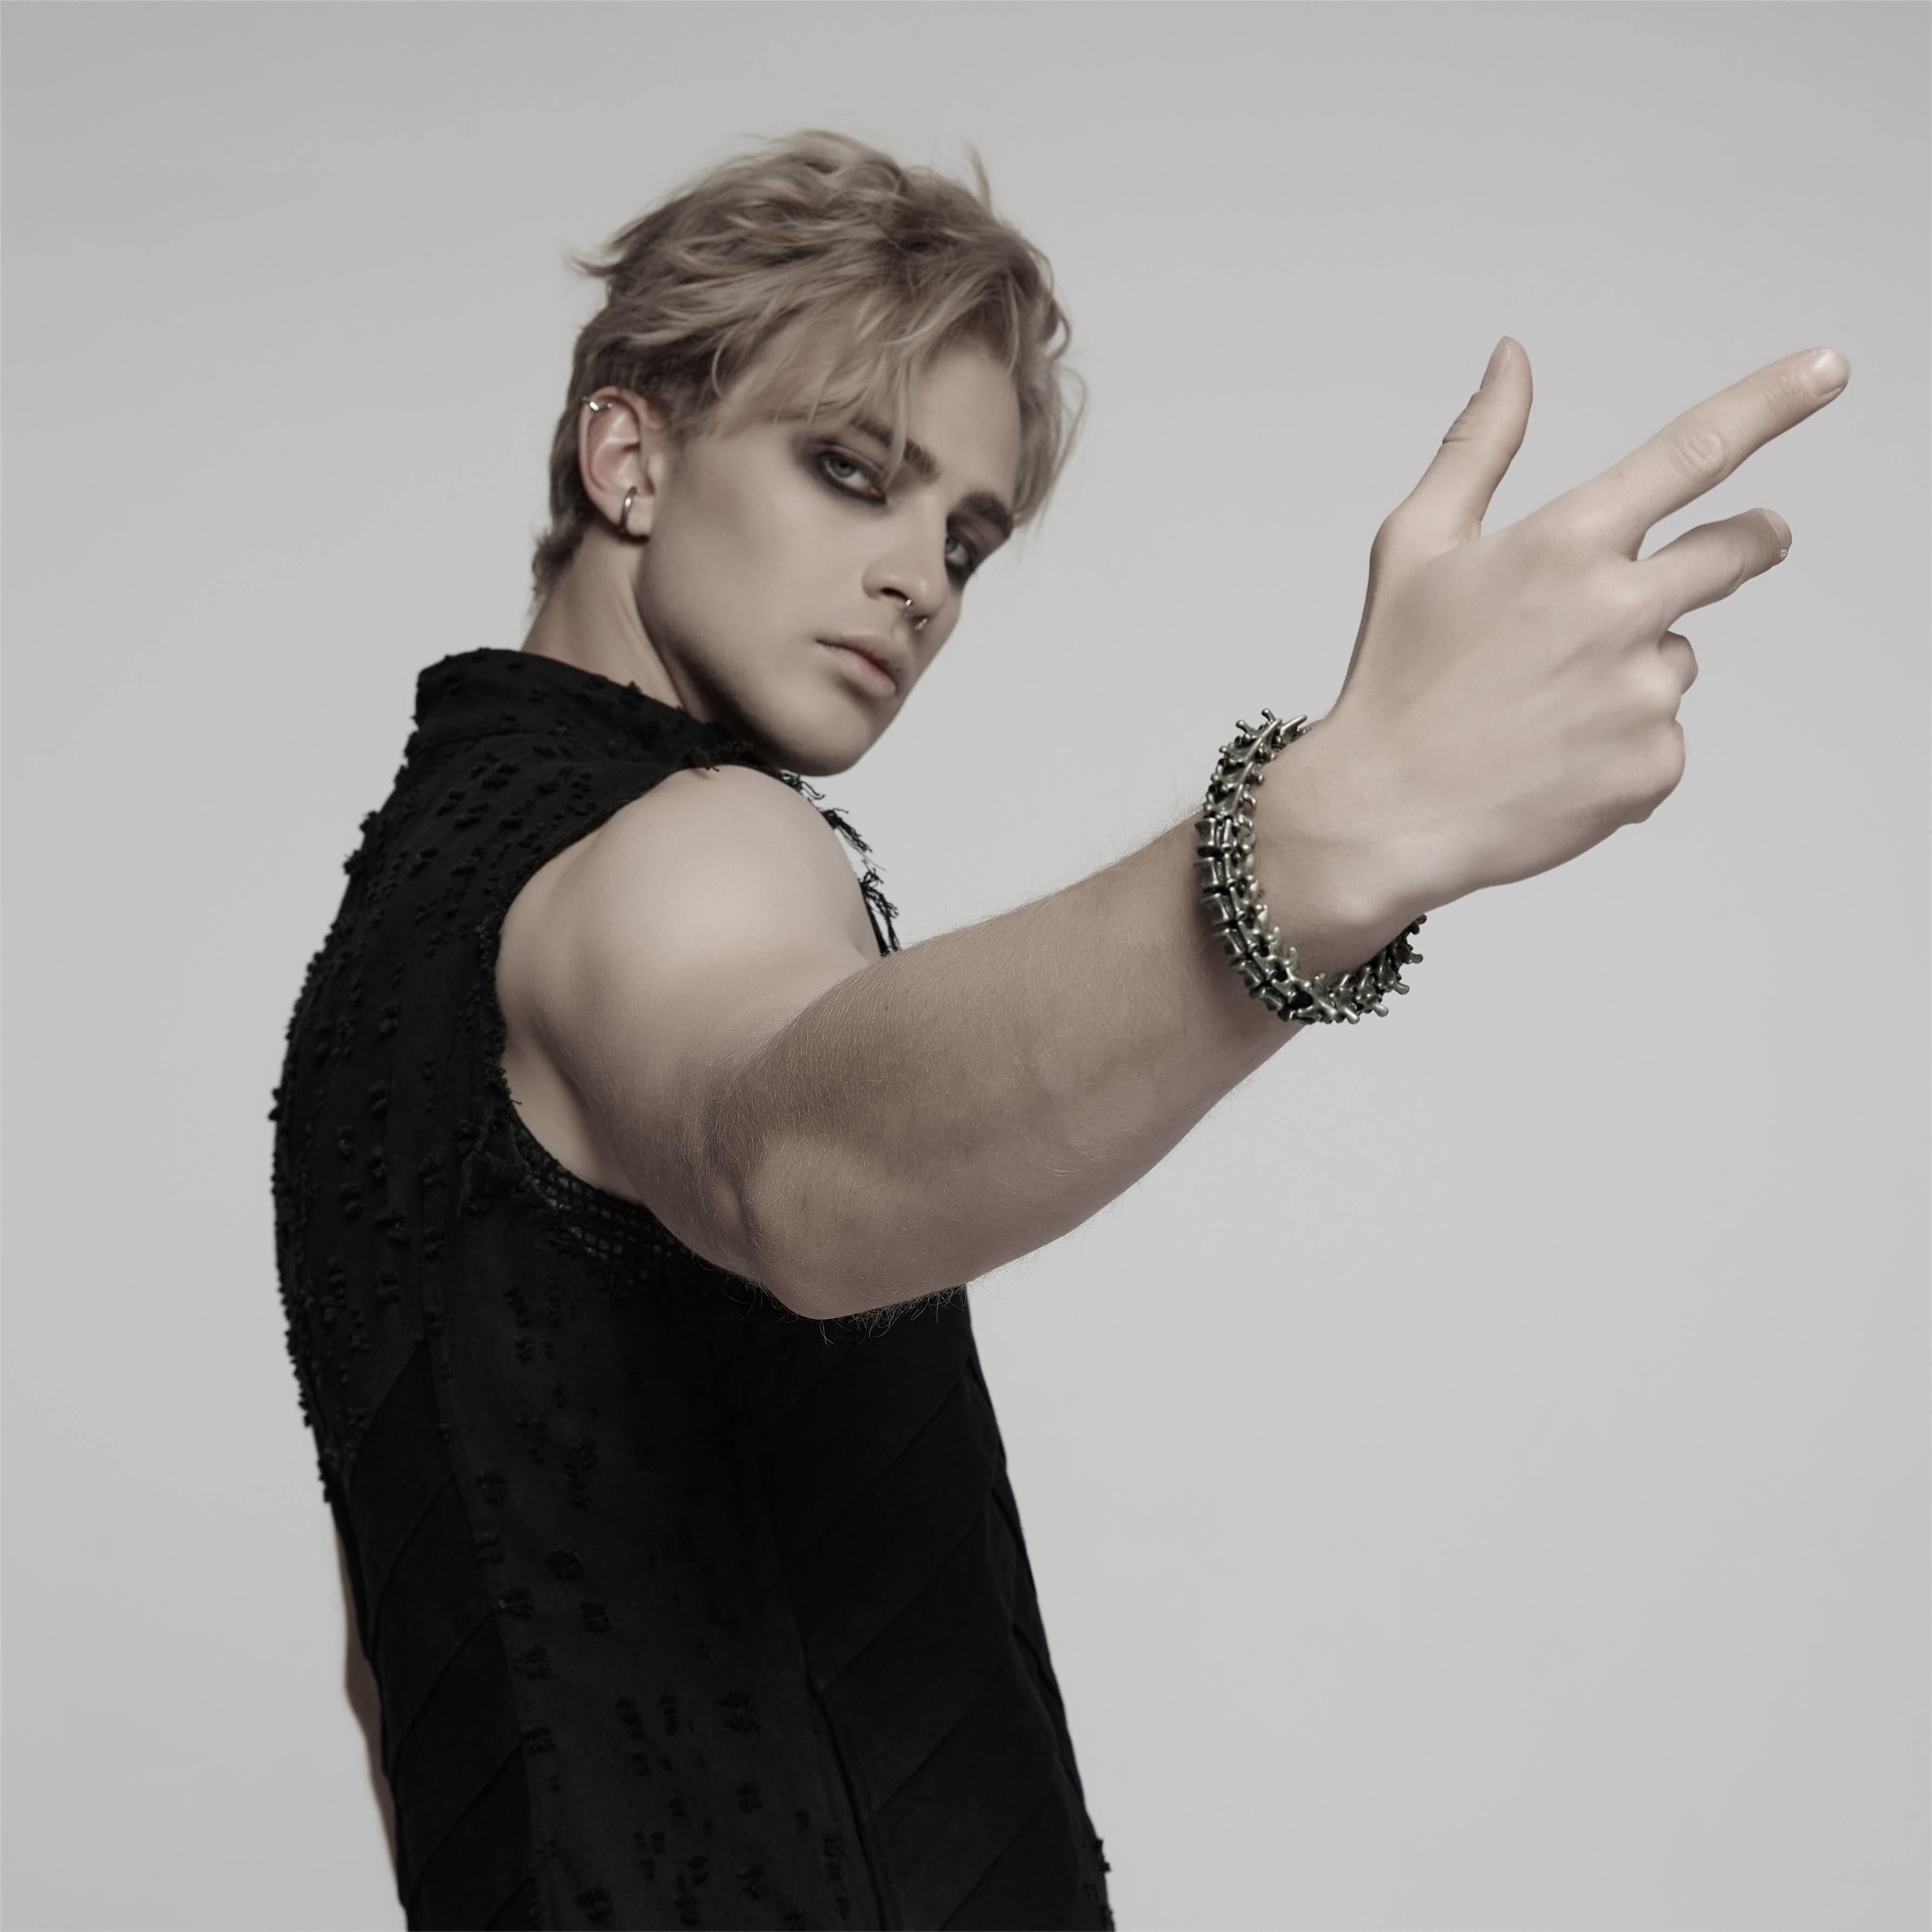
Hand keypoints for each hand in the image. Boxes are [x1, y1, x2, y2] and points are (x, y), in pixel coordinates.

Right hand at [1309, 339, 1848, 915]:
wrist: (1383, 814)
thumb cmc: (1393, 679)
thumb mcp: (1415, 546)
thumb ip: (1478, 446)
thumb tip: (1512, 360)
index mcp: (1563, 544)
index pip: (1692, 451)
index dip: (1770, 403)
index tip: (1826, 370)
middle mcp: (1617, 611)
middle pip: (1736, 550)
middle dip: (1748, 541)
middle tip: (1742, 545)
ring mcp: (1643, 693)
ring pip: (1676, 656)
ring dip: (1634, 666)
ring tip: (1545, 707)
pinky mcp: (1653, 765)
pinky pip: (1663, 736)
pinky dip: (1620, 743)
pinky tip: (1553, 759)